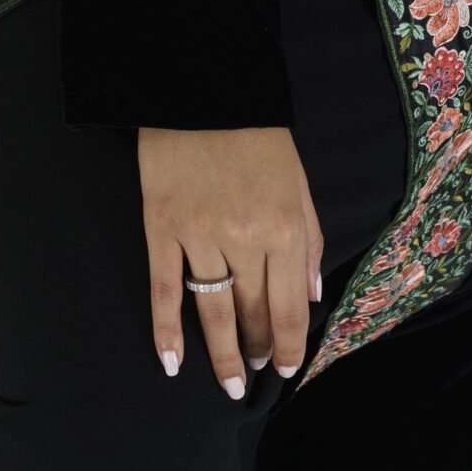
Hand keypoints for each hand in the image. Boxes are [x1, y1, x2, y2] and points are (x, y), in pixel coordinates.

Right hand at [138, 124, 323, 395]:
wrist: (202, 89)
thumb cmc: (257, 136)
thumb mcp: (299, 184)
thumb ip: (308, 241)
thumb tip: (310, 296)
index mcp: (284, 228)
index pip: (288, 307)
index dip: (287, 346)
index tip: (285, 369)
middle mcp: (245, 238)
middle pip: (252, 313)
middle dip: (256, 350)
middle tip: (253, 373)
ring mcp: (199, 236)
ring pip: (212, 310)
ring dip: (221, 353)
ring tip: (229, 382)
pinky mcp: (161, 228)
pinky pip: (164, 289)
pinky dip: (166, 329)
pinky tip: (172, 362)